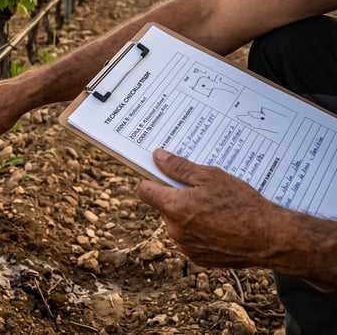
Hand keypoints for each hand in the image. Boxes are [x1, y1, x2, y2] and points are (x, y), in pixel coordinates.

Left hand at [137, 149, 278, 268]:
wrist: (270, 238)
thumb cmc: (242, 204)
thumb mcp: (210, 176)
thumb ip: (179, 167)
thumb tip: (158, 157)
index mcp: (174, 207)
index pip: (144, 190)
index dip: (151, 179)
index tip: (160, 174)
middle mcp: (175, 230)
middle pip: (163, 206)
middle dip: (176, 197)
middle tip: (200, 191)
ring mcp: (186, 246)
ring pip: (177, 223)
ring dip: (188, 215)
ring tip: (214, 209)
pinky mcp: (197, 258)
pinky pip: (189, 239)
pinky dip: (199, 231)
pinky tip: (219, 224)